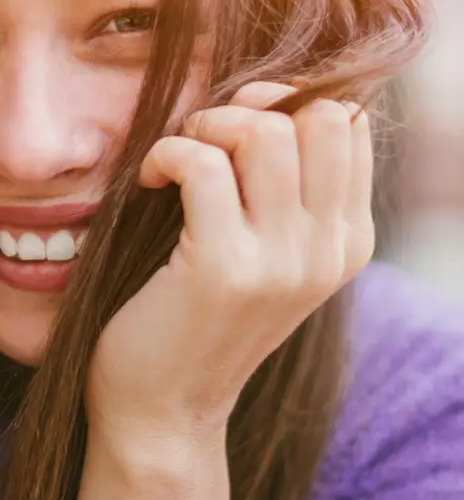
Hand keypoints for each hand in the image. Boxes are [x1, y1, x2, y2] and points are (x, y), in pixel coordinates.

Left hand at [85, 81, 374, 458]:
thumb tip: (268, 92)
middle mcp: (328, 250)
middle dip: (248, 106)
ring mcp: (281, 263)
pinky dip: (166, 153)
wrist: (165, 407)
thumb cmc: (200, 310)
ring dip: (205, 126)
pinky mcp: (222, 270)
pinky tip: (150, 180)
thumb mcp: (264, 249)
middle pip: (317, 116)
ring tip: (176, 158)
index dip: (285, 103)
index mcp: (347, 239)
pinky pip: (200, 164)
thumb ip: (282, 182)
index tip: (233, 131)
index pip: (348, 123)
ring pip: (263, 133)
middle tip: (204, 138)